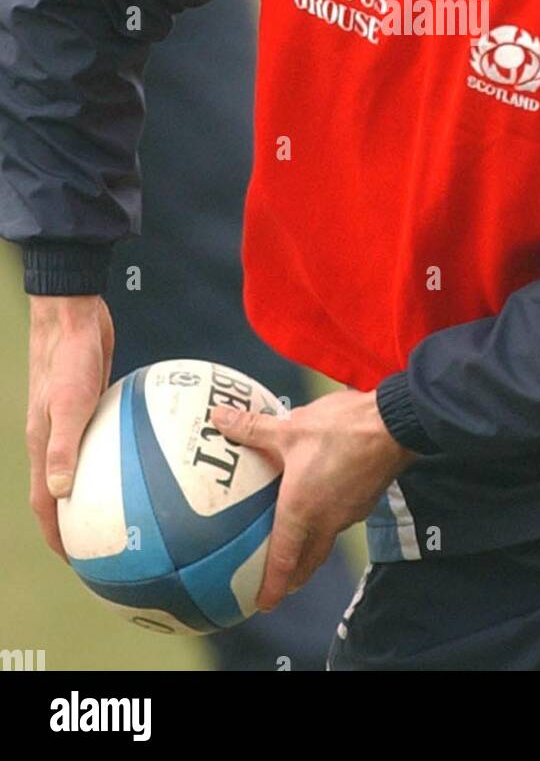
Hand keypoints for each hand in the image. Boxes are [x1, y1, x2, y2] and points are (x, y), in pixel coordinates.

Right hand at [26, 295, 114, 558]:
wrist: (73, 313)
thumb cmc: (68, 356)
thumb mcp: (69, 402)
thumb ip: (64, 446)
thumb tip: (61, 495)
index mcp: (43, 444)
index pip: (45, 503)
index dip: (58, 536)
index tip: (78, 564)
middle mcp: (56, 438)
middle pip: (65, 491)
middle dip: (83, 523)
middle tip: (113, 547)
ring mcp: (74, 420)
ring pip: (89, 466)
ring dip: (106, 490)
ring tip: (137, 511)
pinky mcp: (93, 403)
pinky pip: (109, 440)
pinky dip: (124, 455)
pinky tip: (157, 458)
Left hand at [210, 388, 419, 609]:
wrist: (394, 426)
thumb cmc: (341, 430)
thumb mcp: (290, 427)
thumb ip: (253, 427)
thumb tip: (218, 417)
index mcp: (301, 509)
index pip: (283, 560)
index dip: (271, 586)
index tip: (262, 605)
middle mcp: (326, 520)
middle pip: (308, 561)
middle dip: (292, 577)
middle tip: (279, 584)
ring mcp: (350, 513)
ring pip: (326, 540)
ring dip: (310, 548)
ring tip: (297, 543)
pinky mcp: (365, 501)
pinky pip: (342, 520)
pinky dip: (328, 523)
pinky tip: (325, 503)